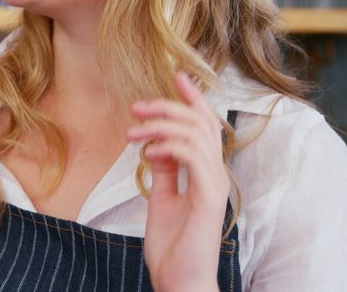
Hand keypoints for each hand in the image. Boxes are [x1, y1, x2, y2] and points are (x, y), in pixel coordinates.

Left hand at [127, 71, 227, 291]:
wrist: (180, 282)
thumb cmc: (173, 247)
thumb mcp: (163, 200)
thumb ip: (164, 172)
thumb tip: (156, 145)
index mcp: (205, 174)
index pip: (204, 127)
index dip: (192, 99)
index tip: (176, 75)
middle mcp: (214, 176)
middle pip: (202, 123)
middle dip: (169, 106)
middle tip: (136, 105)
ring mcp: (213, 187)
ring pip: (197, 135)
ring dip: (161, 125)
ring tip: (132, 131)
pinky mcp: (207, 199)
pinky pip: (194, 159)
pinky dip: (170, 147)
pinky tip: (149, 151)